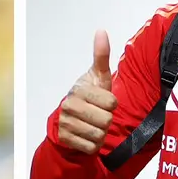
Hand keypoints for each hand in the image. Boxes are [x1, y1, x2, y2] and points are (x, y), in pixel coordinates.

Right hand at [58, 30, 118, 153]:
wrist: (66, 120)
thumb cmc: (87, 96)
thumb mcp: (97, 76)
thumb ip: (101, 56)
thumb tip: (101, 31)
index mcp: (79, 90)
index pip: (111, 103)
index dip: (112, 104)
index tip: (103, 102)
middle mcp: (69, 106)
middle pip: (106, 121)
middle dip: (106, 121)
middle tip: (98, 115)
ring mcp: (66, 124)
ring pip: (100, 135)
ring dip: (101, 133)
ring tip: (92, 125)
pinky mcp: (65, 140)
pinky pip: (92, 147)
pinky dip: (93, 145)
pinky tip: (86, 136)